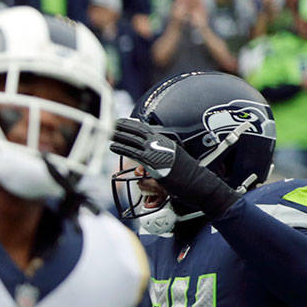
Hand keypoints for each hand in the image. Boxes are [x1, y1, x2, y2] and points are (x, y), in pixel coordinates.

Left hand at [110, 117, 239, 215]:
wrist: (198, 184)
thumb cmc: (186, 177)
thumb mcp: (172, 163)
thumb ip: (159, 158)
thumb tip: (144, 164)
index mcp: (166, 141)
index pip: (146, 130)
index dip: (133, 125)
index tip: (121, 122)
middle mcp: (162, 143)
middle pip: (139, 131)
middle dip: (124, 127)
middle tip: (110, 123)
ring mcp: (158, 152)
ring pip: (134, 141)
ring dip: (119, 136)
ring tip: (108, 132)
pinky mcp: (154, 162)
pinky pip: (135, 153)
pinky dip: (123, 148)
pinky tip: (113, 146)